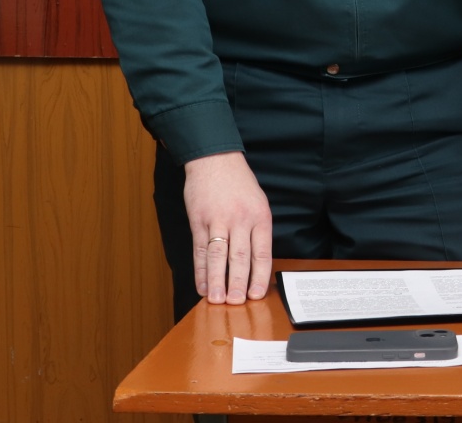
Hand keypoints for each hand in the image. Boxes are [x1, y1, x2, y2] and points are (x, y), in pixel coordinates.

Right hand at [183, 151, 274, 303]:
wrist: (215, 159)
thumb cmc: (239, 184)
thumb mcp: (258, 203)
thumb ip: (257, 231)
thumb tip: (257, 264)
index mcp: (260, 216)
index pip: (262, 252)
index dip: (259, 276)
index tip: (256, 295)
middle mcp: (240, 219)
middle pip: (240, 257)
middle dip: (238, 283)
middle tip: (236, 303)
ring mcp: (218, 219)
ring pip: (218, 256)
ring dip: (217, 280)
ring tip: (217, 300)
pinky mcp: (199, 220)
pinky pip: (200, 249)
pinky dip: (200, 270)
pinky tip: (201, 284)